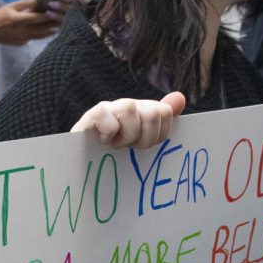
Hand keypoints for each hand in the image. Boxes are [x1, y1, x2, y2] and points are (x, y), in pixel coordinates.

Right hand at [0, 0, 59, 45]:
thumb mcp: (10, 6)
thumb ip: (25, 3)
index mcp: (18, 20)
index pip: (36, 18)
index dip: (47, 15)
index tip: (57, 11)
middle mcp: (22, 31)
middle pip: (41, 28)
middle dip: (53, 24)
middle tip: (64, 19)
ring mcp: (22, 39)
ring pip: (40, 35)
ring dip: (51, 31)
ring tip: (62, 26)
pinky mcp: (22, 43)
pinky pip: (34, 38)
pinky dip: (43, 34)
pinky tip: (50, 31)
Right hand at [71, 91, 186, 148]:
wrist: (82, 164)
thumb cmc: (114, 155)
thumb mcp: (141, 139)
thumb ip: (162, 120)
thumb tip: (180, 98)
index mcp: (142, 110)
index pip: (164, 112)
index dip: (159, 135)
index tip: (143, 145)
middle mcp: (126, 105)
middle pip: (153, 112)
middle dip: (144, 138)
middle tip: (129, 147)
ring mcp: (108, 109)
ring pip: (130, 109)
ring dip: (125, 136)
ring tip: (115, 145)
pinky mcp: (90, 117)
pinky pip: (106, 116)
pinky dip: (108, 133)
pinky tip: (102, 141)